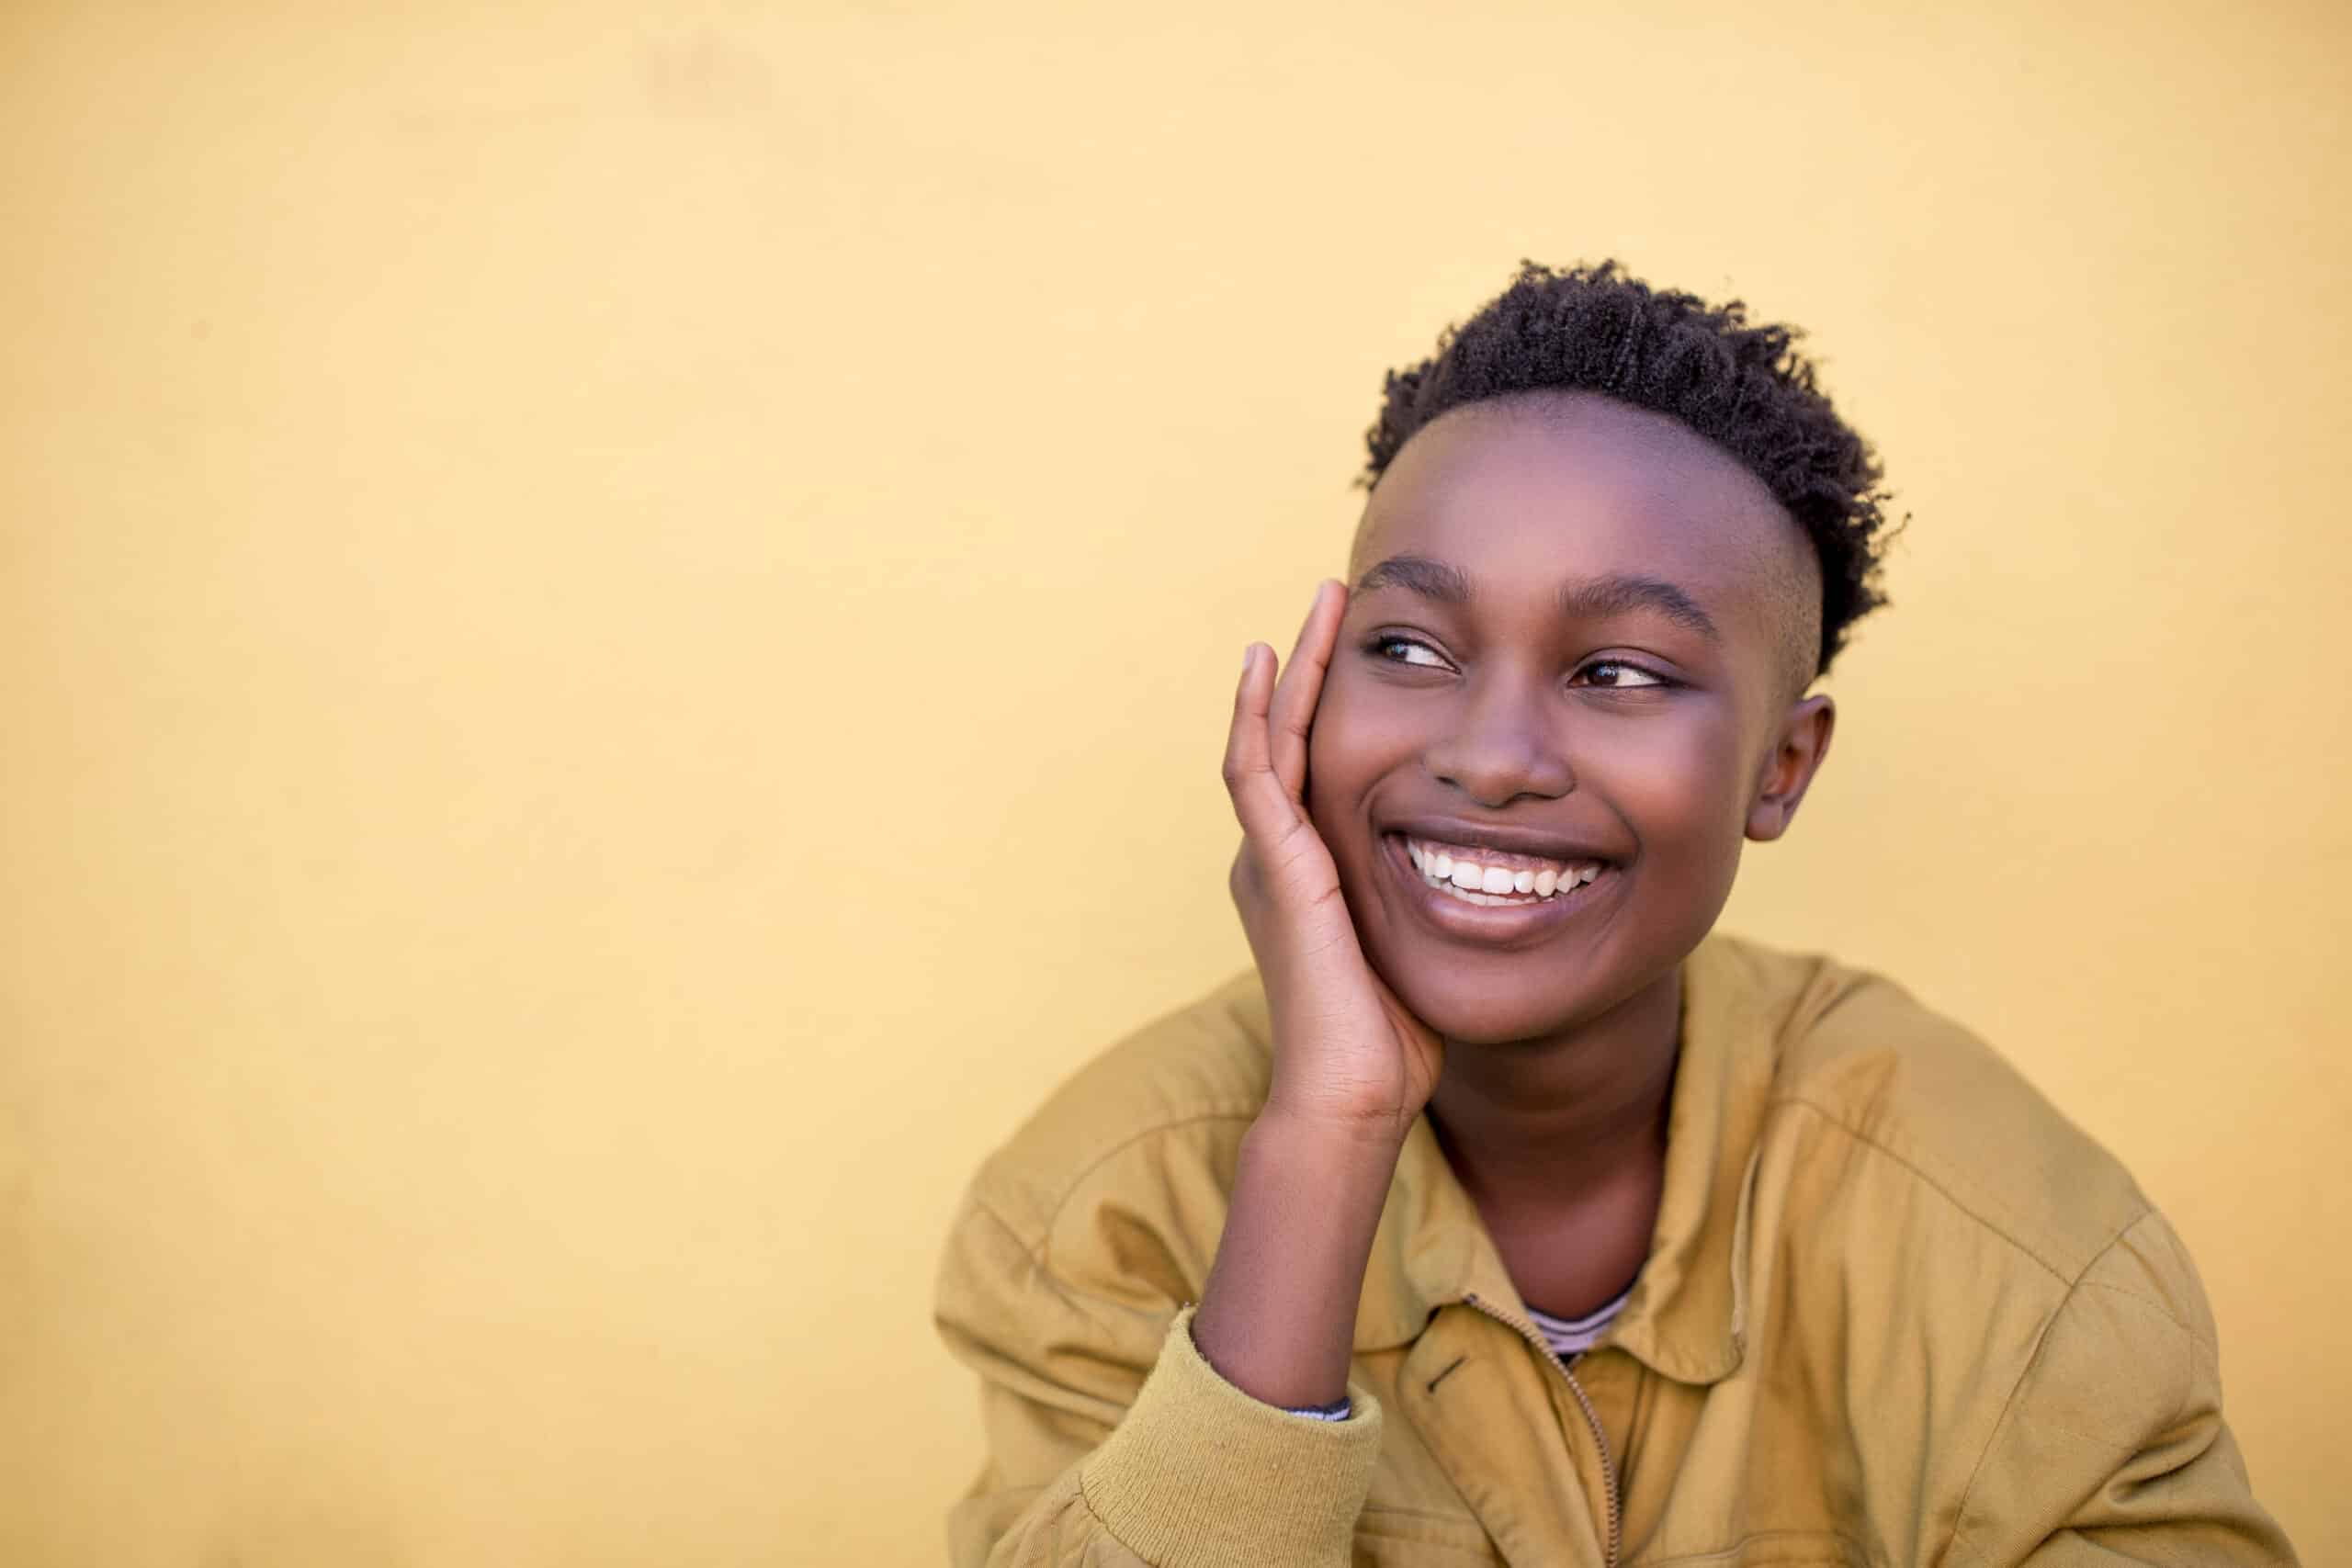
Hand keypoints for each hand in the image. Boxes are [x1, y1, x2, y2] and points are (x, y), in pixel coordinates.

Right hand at [1223, 580, 1443, 1143]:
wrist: (1350, 1097)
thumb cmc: (1393, 1043)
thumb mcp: (1423, 948)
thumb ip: (1442, 904)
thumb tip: (1502, 883)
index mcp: (1307, 873)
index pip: (1318, 763)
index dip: (1336, 701)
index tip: (1376, 646)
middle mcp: (1279, 856)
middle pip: (1289, 734)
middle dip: (1314, 663)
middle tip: (1340, 596)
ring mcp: (1270, 858)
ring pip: (1271, 735)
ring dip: (1294, 665)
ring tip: (1321, 603)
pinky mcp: (1276, 866)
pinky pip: (1258, 769)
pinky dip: (1262, 710)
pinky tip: (1272, 660)